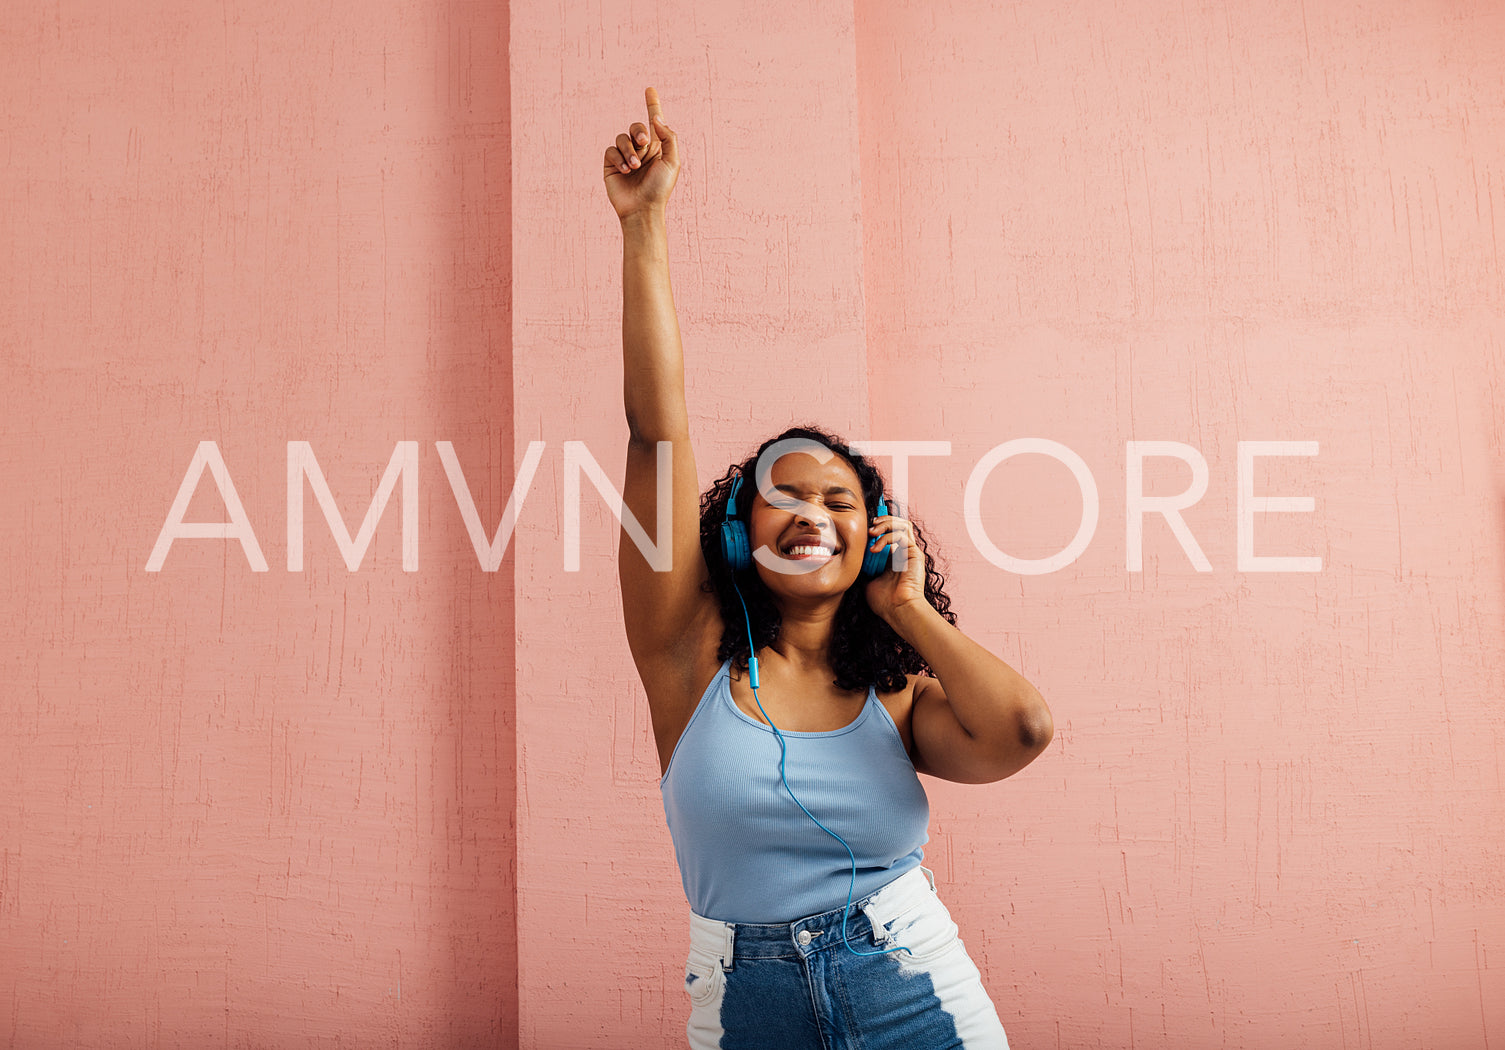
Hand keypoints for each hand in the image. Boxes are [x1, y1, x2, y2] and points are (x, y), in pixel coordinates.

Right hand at [604, 86, 679, 220]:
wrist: (642, 209)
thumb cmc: (660, 189)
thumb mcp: (672, 162)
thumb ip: (668, 137)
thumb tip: (656, 119)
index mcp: (658, 148)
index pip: (654, 121)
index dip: (652, 105)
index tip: (649, 89)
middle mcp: (641, 150)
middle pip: (636, 126)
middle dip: (639, 132)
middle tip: (644, 143)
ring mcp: (626, 157)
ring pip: (622, 137)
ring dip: (629, 150)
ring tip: (634, 167)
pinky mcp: (612, 164)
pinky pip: (611, 150)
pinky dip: (618, 158)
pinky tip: (625, 171)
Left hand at [863, 510, 928, 625]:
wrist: (898, 610)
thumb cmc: (884, 601)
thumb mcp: (867, 581)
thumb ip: (864, 568)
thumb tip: (852, 559)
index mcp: (893, 556)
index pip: (889, 531)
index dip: (878, 525)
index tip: (864, 529)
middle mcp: (903, 551)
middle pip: (898, 523)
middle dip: (882, 520)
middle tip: (869, 528)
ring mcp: (910, 552)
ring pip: (903, 524)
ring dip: (886, 524)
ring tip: (872, 533)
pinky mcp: (915, 554)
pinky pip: (902, 535)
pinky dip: (887, 537)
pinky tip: (875, 549)